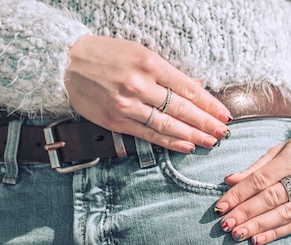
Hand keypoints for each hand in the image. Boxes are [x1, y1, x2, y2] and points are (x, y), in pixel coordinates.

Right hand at [65, 35, 232, 152]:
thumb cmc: (105, 54)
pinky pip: (148, 134)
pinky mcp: (115, 121)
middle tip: (224, 133)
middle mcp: (140, 85)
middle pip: (182, 109)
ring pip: (168, 125)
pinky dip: (169, 142)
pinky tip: (186, 145)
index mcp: (150, 64)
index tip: (224, 114)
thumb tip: (196, 87)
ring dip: (193, 135)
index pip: (188, 89)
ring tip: (210, 142)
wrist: (66, 63)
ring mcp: (127, 105)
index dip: (209, 104)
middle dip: (206, 122)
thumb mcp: (140, 53)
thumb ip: (169, 73)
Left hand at [214, 132, 290, 244]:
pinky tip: (258, 238)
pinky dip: (276, 232)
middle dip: (245, 213)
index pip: (261, 179)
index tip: (220, 206)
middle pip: (271, 198)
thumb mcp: (282, 149)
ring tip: (238, 233)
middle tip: (225, 224)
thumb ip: (256, 167)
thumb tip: (229, 181)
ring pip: (284, 214)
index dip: (239, 195)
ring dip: (258, 226)